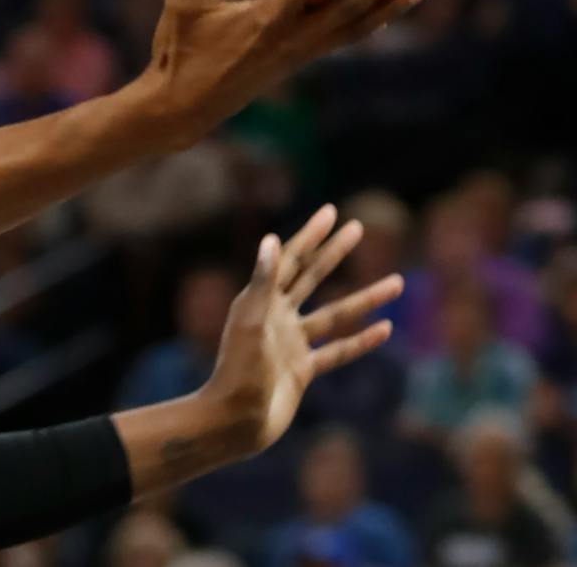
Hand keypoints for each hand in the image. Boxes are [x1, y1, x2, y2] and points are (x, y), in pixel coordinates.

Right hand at [131, 0, 426, 148]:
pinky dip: (368, 25)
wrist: (185, 108)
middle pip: (352, 9)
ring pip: (356, 28)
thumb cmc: (179, 53)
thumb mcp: (181, 4)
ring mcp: (300, 53)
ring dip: (391, 8)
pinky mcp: (298, 62)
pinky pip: (342, 39)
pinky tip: (384, 14)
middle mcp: (293, 38)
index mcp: (267, 20)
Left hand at [199, 206, 404, 455]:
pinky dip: (361, 340)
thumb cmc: (238, 372)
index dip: (311, 235)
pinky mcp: (302, 370)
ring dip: (366, 298)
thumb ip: (262, 282)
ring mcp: (292, 343)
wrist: (235, 420)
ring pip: (335, 315)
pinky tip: (385, 328)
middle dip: (334, 252)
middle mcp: (277, 316)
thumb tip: (272, 240)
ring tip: (397, 281)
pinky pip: (338, 351)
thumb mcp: (252, 323)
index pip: (291, 260)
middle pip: (312, 276)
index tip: (332, 212)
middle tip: (359, 226)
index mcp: (260, 300)